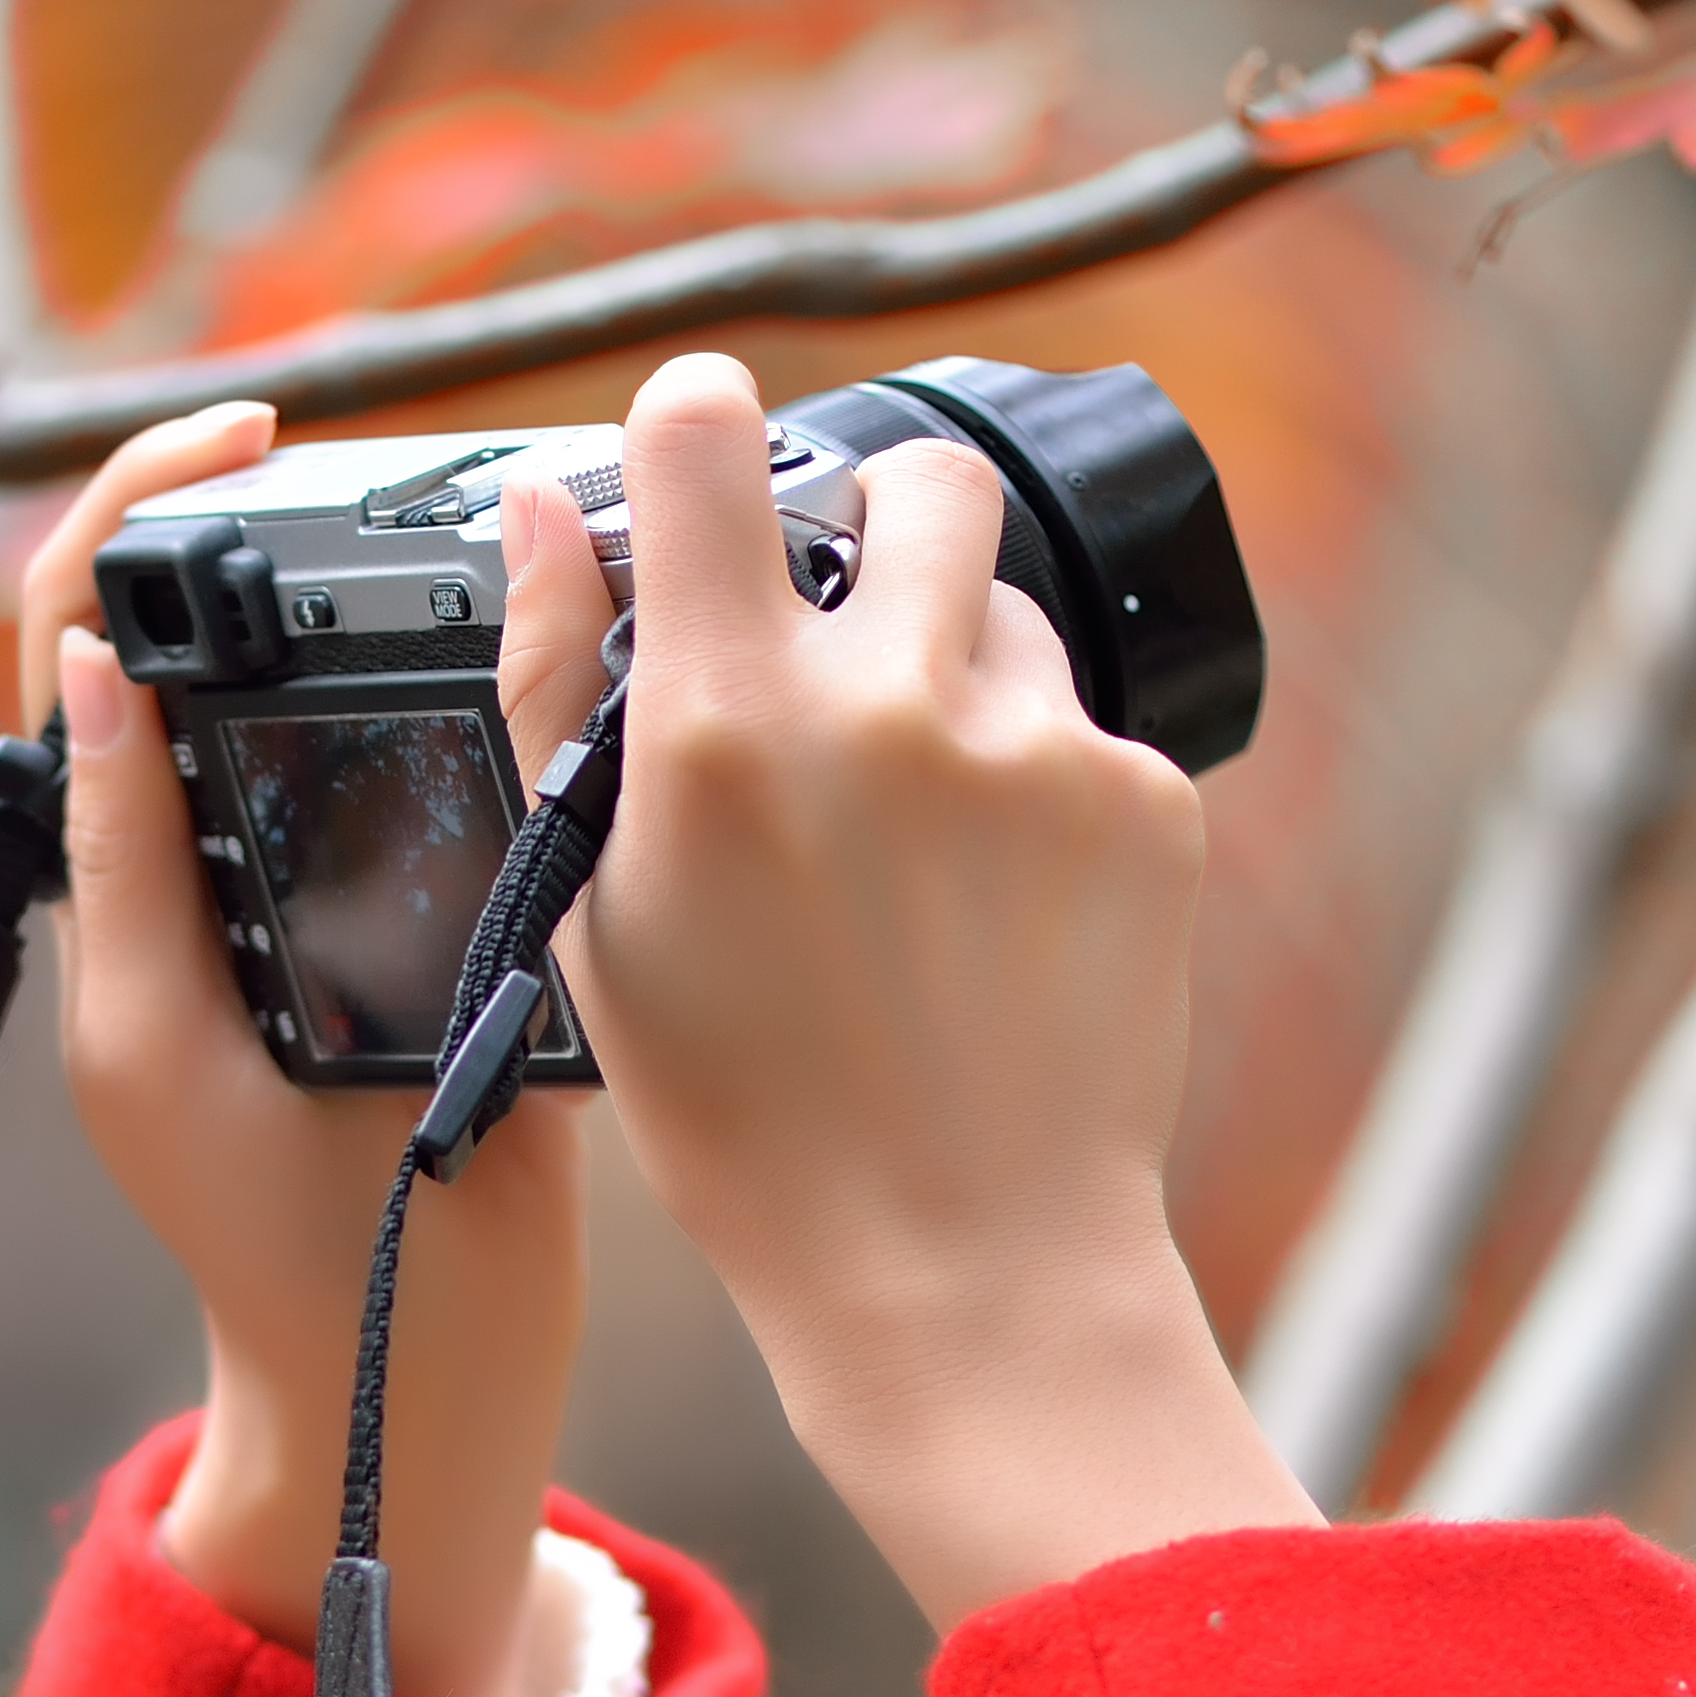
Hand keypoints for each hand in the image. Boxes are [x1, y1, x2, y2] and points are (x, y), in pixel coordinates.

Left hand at [21, 405, 595, 1696]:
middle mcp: (227, 851)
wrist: (417, 1363)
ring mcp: (338, 873)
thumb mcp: (163, 1054)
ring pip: (336, 667)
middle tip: (349, 432)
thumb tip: (88, 672)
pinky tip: (549, 611)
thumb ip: (127, 870)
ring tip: (446, 486)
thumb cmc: (269, 1235)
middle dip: (253, 497)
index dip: (140, 509)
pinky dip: (490, 658)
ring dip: (375, 560)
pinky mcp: (449, 904)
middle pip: (209, 614)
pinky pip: (457, 746)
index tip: (242, 440)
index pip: (88, 637)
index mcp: (135, 874)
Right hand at [561, 354, 1315, 1629]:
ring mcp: (1038, 748)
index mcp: (723, 724)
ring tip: (922, 831)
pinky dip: (1043, 789)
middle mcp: (888, 703)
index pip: (707, 434)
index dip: (697, 427)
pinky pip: (1084, 727)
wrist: (966, 1269)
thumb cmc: (754, 1122)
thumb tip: (549, 517)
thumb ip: (555, 693)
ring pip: (1006, 613)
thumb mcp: (595, 917)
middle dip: (879, 525)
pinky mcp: (1146, 803)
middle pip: (915, 478)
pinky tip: (1000, 910)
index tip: (703, 463)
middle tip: (853, 629)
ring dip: (960, 673)